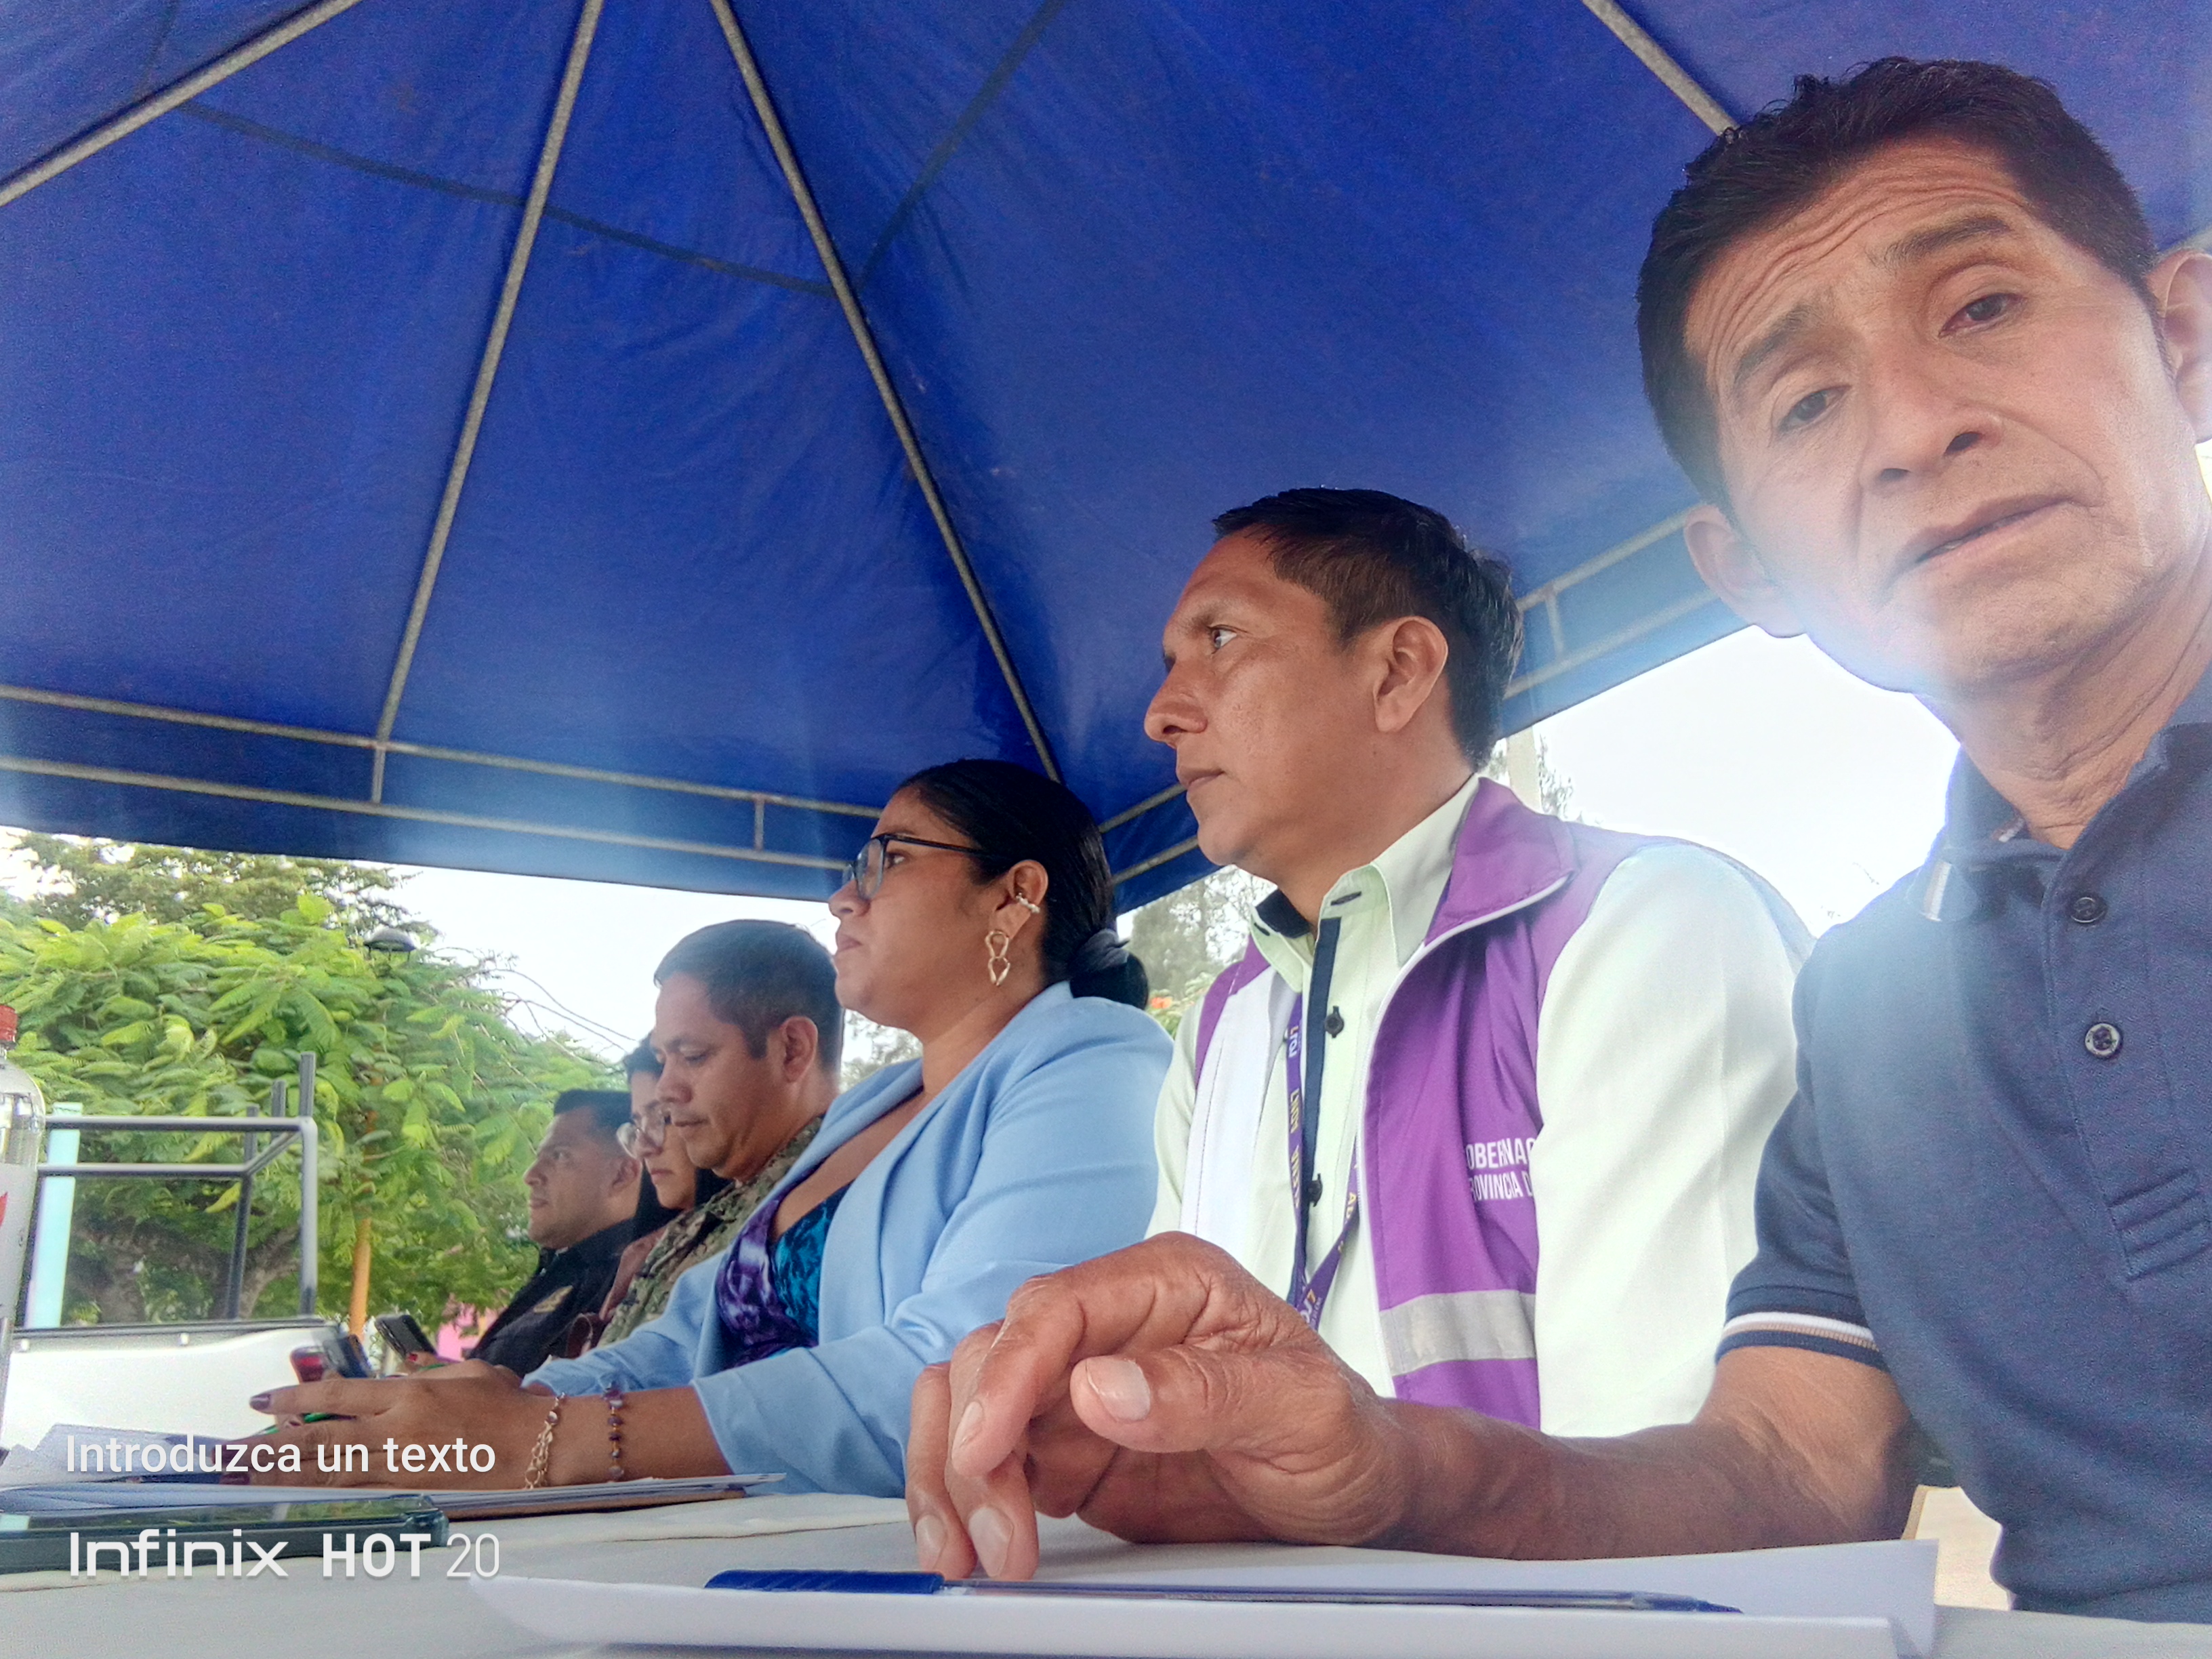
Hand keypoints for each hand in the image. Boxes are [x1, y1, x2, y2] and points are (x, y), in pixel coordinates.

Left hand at [249, 1362, 547, 1487]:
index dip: (297, 1398)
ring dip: (287, 1473)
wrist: (540, 1449)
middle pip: (320, 1439)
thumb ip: (427, 1374)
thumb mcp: (468, 1374)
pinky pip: (356, 1489)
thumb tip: (401, 1373)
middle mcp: (396, 1431)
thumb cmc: (510, 1406)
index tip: (264, 1400)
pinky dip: (322, 1489)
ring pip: (329, 1470)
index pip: (338, 1396)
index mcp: (409, 1395)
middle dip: (274, 1444)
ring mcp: (400, 1466)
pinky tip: (299, 1491)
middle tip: (234, 1450)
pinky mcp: (410, 1491)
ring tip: (250, 1474)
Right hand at [906, 1233, 1416, 1580]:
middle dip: (975, 1447)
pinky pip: (983, 1458)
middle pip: (994, 1355)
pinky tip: (967, 1546)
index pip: (1055, 1308)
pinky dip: (959, 1499)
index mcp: (1167, 1283)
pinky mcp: (1064, 1450)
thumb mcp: (1301, 1410)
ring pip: (968, 1402)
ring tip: (970, 1554)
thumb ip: (1205, 1392)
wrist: (1358, 1495)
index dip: (1009, 1375)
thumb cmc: (1344, 1435)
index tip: (988, 1448)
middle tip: (1000, 1536)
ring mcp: (1078, 1388)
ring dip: (949, 1474)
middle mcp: (1110, 1325)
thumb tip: (1097, 1388)